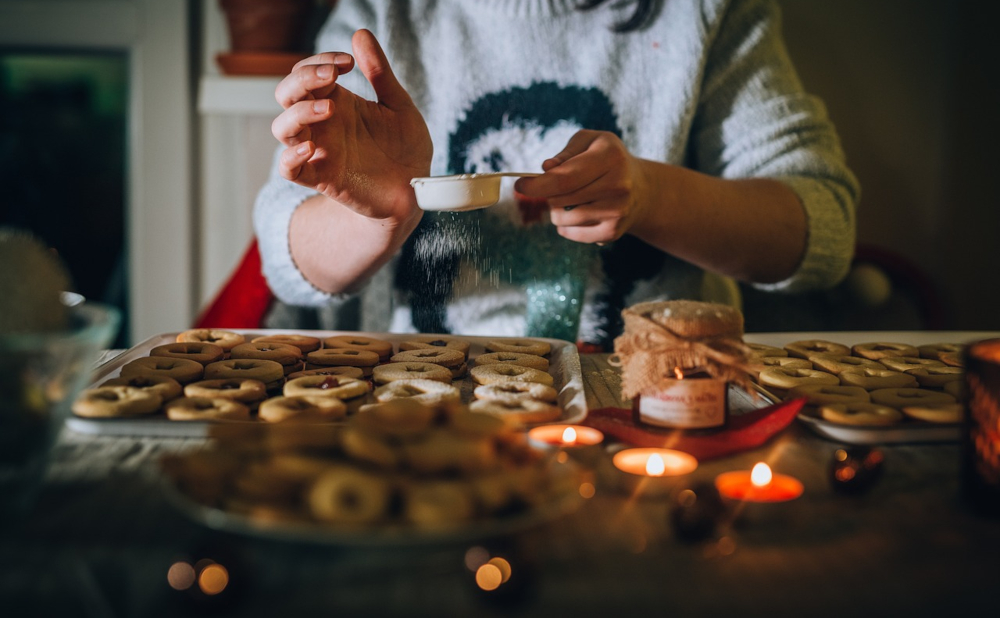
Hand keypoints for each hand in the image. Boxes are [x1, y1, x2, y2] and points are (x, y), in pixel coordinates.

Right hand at [271, 29, 431, 222]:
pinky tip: (312, 147)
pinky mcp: (322, 177)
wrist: (415, 189)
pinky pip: (288, 169)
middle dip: (302, 79)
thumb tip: (361, 34)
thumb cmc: (405, 147)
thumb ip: (380, 73)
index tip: (349, 62)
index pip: (308, 72)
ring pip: (283, 128)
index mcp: (336, 101)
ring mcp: (320, 150)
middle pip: (287, 94)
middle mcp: (323, 124)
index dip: (320, 61)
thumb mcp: (398, 105)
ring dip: (299, 113)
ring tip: (330, 109)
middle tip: (333, 77)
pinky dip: (290, 157)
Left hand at [514, 130, 648, 243]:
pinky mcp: (612, 232)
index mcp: (610, 157)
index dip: (537, 184)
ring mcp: (617, 212)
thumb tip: (547, 169)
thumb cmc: (606, 159)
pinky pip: (571, 233)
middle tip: (556, 188)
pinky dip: (567, 225)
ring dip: (557, 210)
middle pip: (560, 199)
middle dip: (548, 194)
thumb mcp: (590, 142)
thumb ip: (566, 153)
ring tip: (572, 199)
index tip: (520, 185)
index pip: (565, 178)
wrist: (641, 188)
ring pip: (563, 218)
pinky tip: (580, 212)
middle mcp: (618, 186)